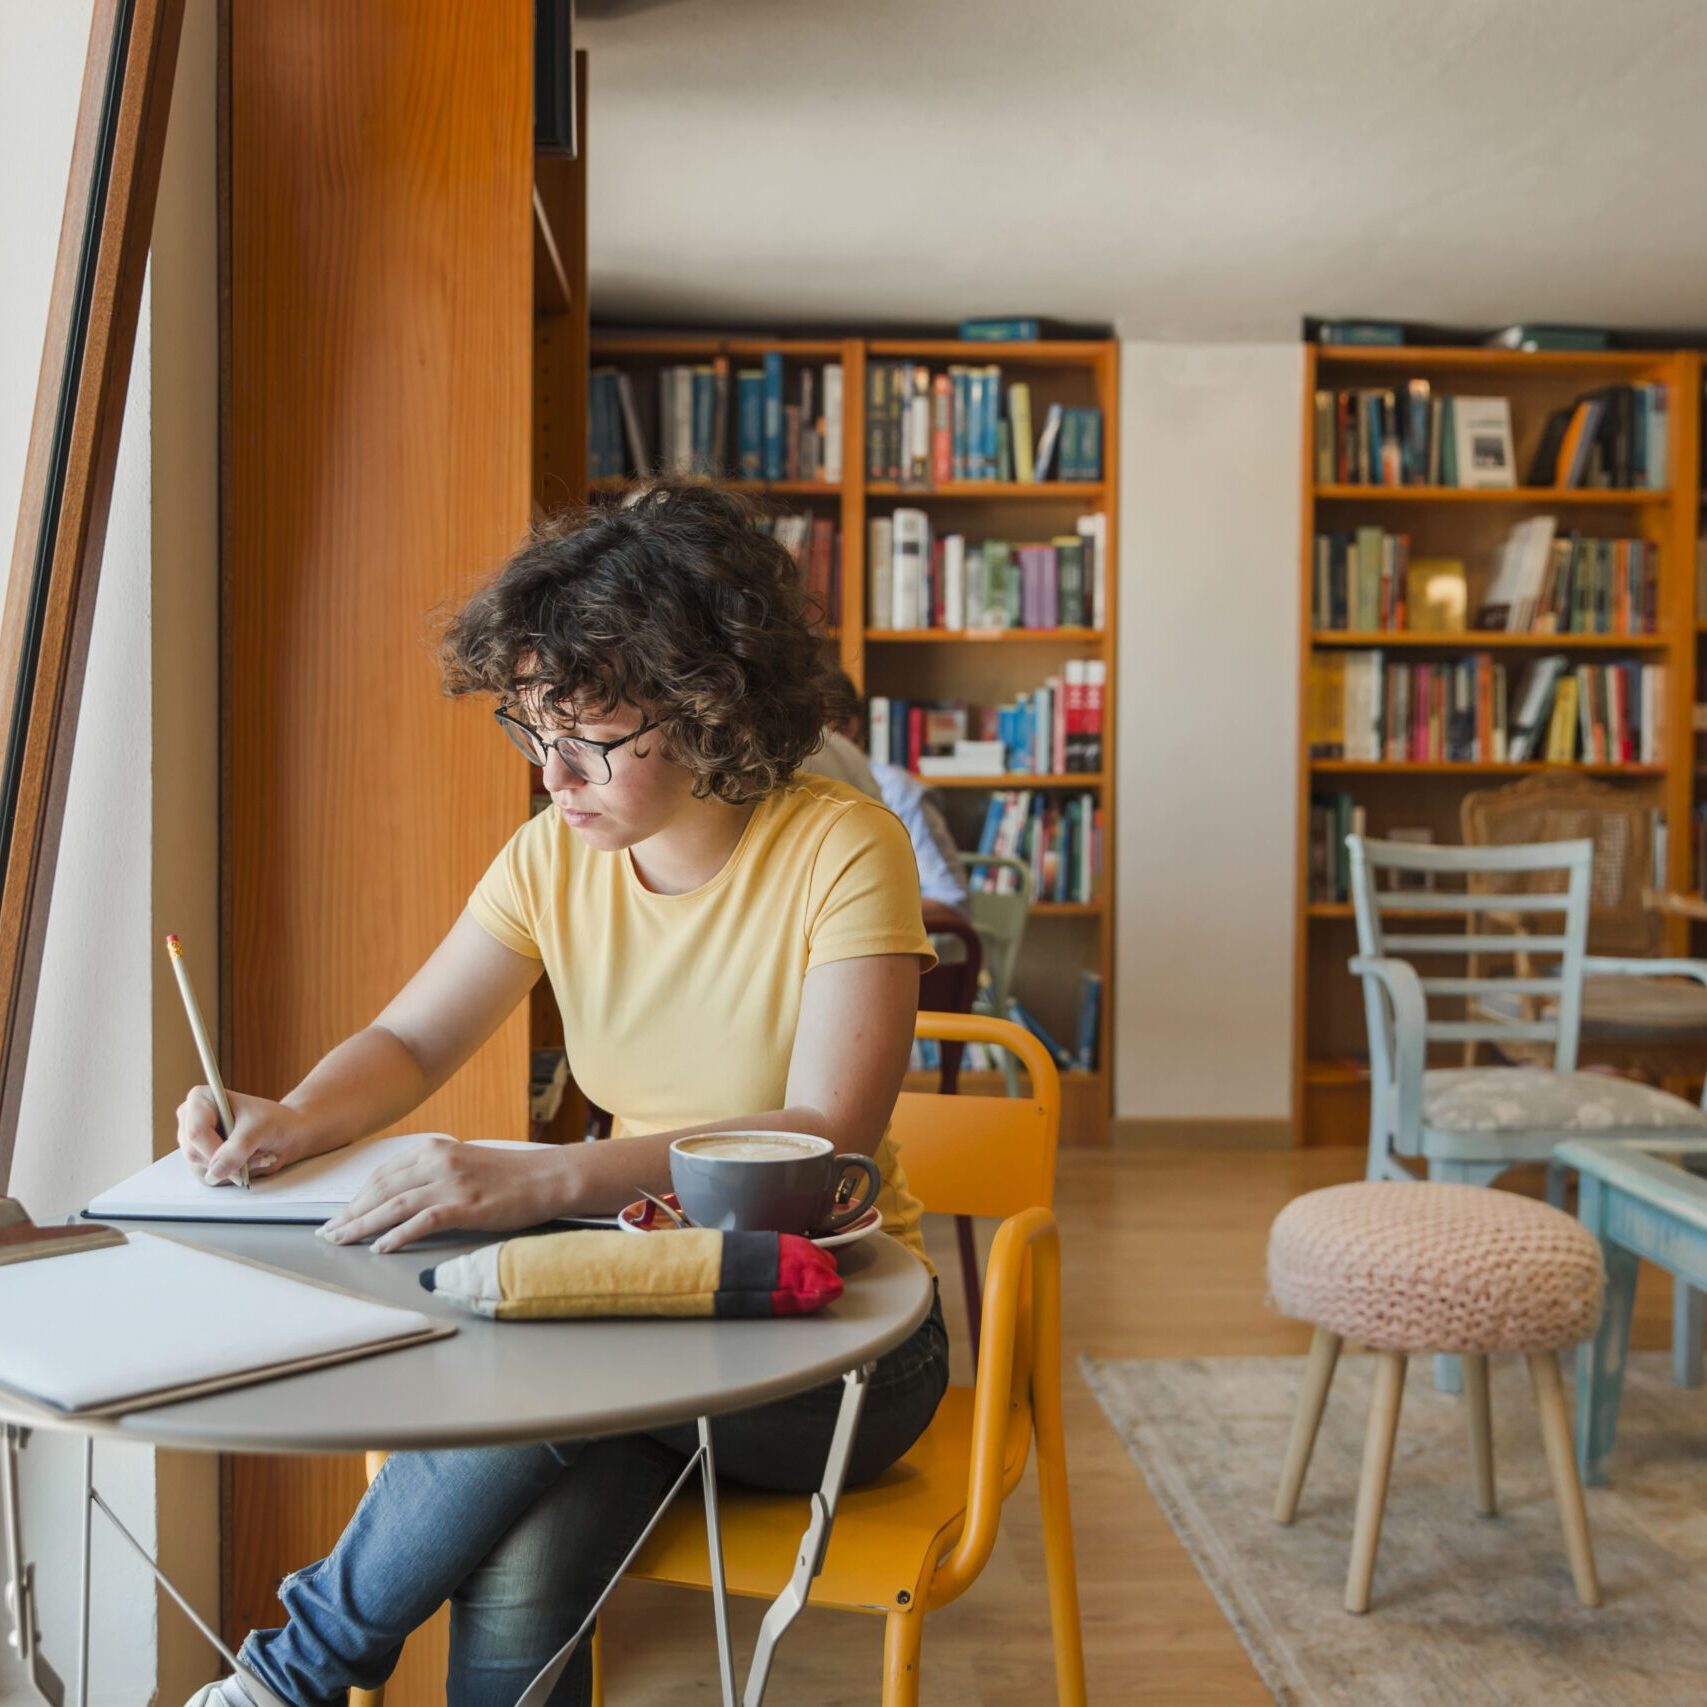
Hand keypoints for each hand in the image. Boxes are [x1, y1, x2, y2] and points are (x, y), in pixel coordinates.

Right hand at [176, 1087, 318, 1184]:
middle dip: (228, 1160)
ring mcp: (193, 1142)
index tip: (242, 1155)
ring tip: (255, 1155)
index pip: (196, 1132)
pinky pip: (208, 1178)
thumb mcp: (260, 1128)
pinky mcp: (200, 1160)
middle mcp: (190, 1120)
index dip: (215, 1149)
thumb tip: (215, 1171)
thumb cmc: (275, 1121)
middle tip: (256, 1153)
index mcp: (201, 1099)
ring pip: (201, 1169)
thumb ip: (237, 1148)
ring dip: (232, 1169)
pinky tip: (247, 1163)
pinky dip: (231, 1175)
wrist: (287, 1132)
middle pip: (194, 1153)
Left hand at [320, 1138, 568, 1252]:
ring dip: (363, 1226)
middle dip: (351, 1213)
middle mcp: (438, 1162)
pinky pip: (422, 1222)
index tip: (341, 1214)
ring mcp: (452, 1184)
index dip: (357, 1196)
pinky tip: (381, 1248)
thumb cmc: (510, 1174)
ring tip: (342, 1241)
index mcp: (435, 1149)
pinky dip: (397, 1235)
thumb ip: (434, 1173)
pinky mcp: (466, 1206)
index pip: (383, 1174)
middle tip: (329, 1233)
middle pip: (381, 1190)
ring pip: (394, 1206)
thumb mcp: (465, 1162)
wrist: (549, 1177)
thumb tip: (401, 1196)